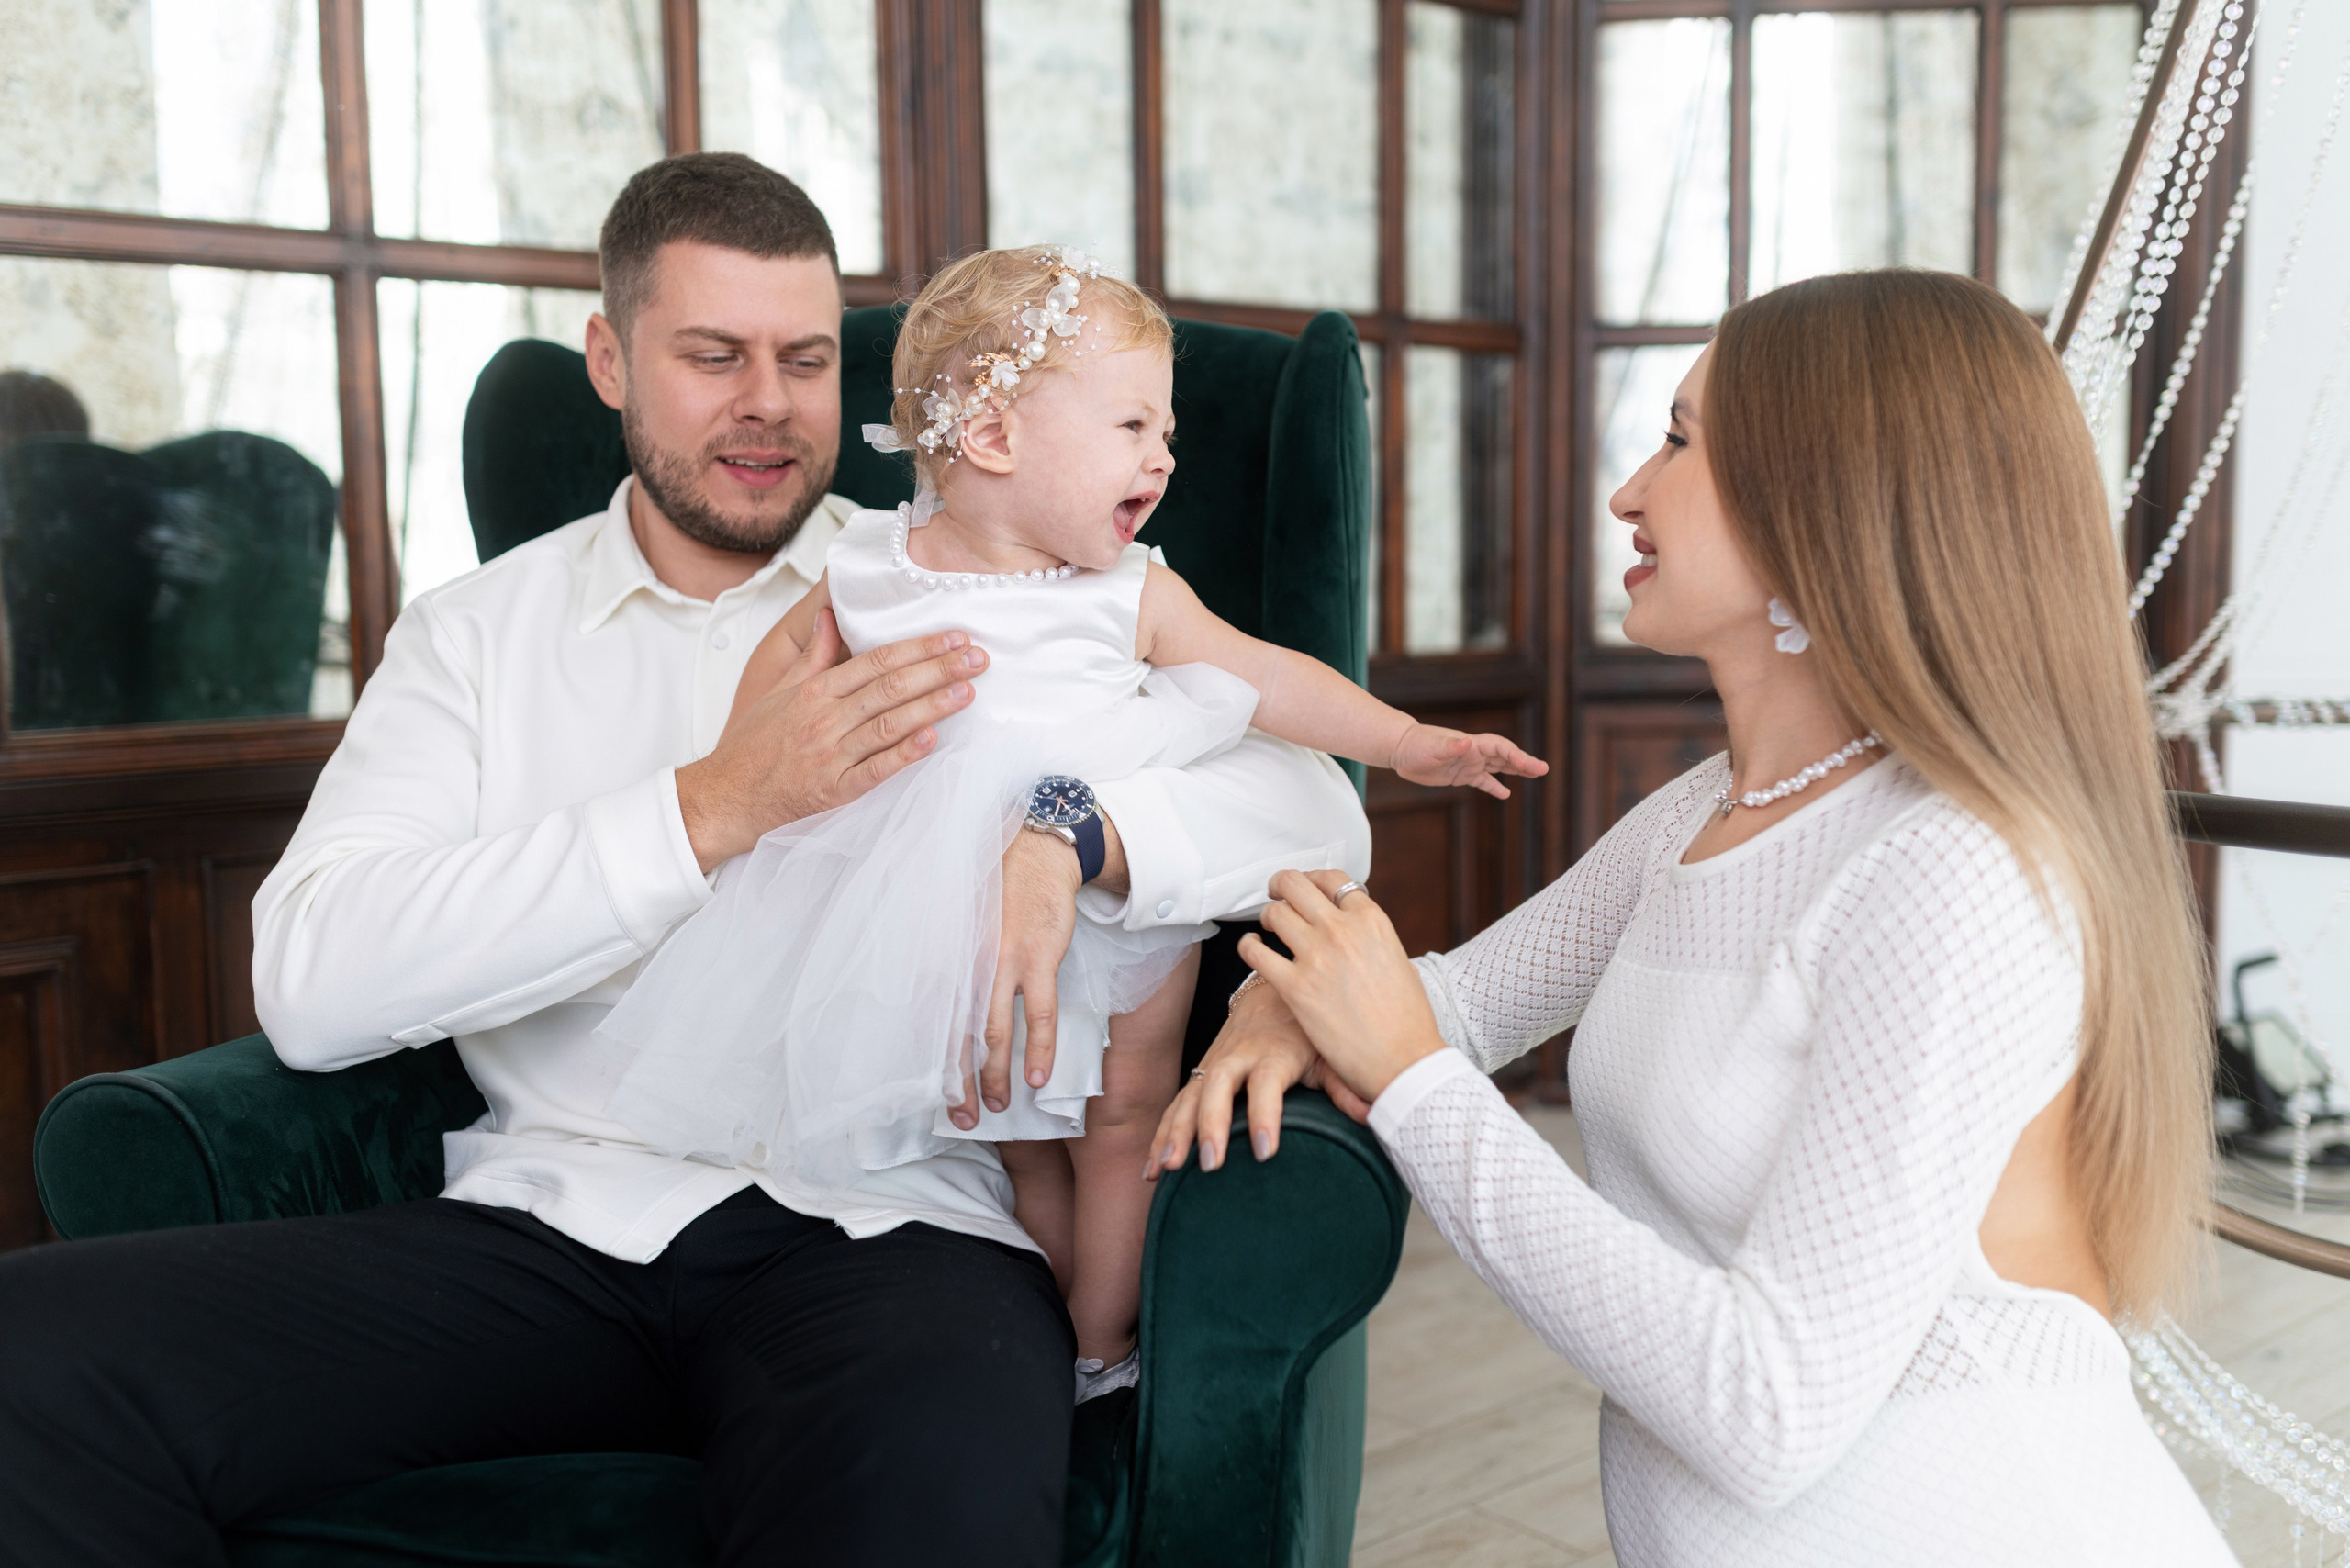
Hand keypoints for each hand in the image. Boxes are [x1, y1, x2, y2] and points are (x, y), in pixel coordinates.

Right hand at [676, 611, 986, 871]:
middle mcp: (824, 718)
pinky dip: (904, 753)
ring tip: (969, 691)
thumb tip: (829, 616)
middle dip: (938, 670)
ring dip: (932, 705)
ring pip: (888, 723)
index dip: (919, 648)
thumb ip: (811, 656)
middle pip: (890, 687)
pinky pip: (875, 770)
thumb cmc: (753, 745)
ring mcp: (829, 755)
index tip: (953, 638)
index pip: (875, 661)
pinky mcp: (833, 790)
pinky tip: (933, 739)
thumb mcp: (778, 692)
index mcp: (814, 691)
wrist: (725, 796)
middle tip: (977, 658)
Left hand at [962, 810, 1131, 1127]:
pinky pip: (1041, 1014)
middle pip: (959, 1036)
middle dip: (961, 1083)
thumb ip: (949, 961)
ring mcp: (1004, 960)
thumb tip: (937, 1006)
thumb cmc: (995, 887)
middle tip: (962, 1118)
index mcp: (946, 954)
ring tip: (998, 1105)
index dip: (934, 1063)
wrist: (1037, 849)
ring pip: (996, 1031)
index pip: (933, 1021)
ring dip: (997, 1074)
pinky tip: (1038, 1077)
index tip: (935, 1097)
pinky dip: (1040, 1048)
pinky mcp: (1039, 957)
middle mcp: (967, 961)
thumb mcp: (958, 920)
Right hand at [1144, 976, 1370, 1180]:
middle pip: (1218, 1087)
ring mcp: (1214, 1064)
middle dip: (1210, 1124)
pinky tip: (1152, 1168)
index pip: (1268, 1083)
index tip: (1264, 1150)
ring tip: (1165, 1170)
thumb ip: (1346, 1084)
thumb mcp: (1329, 1051)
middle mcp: (1239, 1056)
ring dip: (1175, 1133)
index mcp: (1275, 1052)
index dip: (1265, 1114)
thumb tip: (1372, 1113)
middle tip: (1208, 1163)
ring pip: (1189, 1097)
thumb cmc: (1307, 1028)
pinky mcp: (1199, 1075)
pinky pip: (1176, 1105)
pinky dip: (1162, 1134)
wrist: (1274, 990)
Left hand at [1241, 870, 1445, 1104]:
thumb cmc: (1407, 1019)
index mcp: (1371, 920)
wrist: (1404, 1061)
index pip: (1332, 880)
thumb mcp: (1397, 959)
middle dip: (1280, 886)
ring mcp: (1316, 957)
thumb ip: (1370, 937)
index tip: (1304, 889)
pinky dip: (1248, 946)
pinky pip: (1255, 952)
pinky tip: (1252, 949)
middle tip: (1275, 894)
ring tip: (1268, 930)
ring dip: (1268, 917)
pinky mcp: (1295, 988)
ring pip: (1274, 914)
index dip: (1312, 880)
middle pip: (1295, 885)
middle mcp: (1342, 930)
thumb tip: (1351, 928)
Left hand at [1392, 725, 1548, 799]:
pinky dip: (1494, 786)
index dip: (1515, 755)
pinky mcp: (1460, 775)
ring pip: (1498, 766)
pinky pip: (1482, 780)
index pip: (1500, 747)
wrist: (1401, 749)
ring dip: (1516, 770)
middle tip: (1544, 769)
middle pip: (1505, 756)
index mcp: (1471, 744)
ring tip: (1535, 775)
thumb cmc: (1415, 746)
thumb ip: (1450, 746)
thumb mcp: (1431, 748)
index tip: (1528, 765)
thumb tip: (1467, 743)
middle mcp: (1474, 752)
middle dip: (1524, 762)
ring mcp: (1469, 763)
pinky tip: (1505, 793)